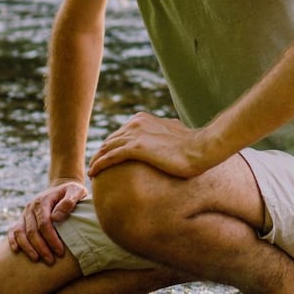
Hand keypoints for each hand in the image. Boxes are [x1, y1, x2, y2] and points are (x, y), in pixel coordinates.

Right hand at [7, 180, 88, 262]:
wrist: (62, 188)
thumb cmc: (72, 192)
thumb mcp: (76, 191)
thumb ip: (69, 202)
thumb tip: (56, 217)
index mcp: (43, 201)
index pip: (44, 224)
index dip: (51, 239)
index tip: (60, 251)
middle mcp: (31, 207)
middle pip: (32, 231)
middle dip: (41, 247)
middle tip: (51, 260)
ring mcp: (25, 213)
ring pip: (20, 232)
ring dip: (27, 247)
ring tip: (36, 259)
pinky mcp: (22, 219)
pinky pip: (13, 230)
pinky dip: (13, 240)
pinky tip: (16, 251)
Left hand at [88, 112, 217, 178]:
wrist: (202, 148)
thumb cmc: (192, 145)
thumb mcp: (175, 134)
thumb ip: (165, 134)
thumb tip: (170, 137)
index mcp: (143, 119)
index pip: (120, 133)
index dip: (111, 145)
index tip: (107, 157)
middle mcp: (136, 123)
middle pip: (110, 140)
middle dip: (101, 152)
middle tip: (95, 166)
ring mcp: (135, 135)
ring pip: (106, 148)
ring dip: (96, 159)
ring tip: (92, 171)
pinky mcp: (136, 148)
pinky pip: (110, 157)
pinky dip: (99, 165)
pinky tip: (94, 174)